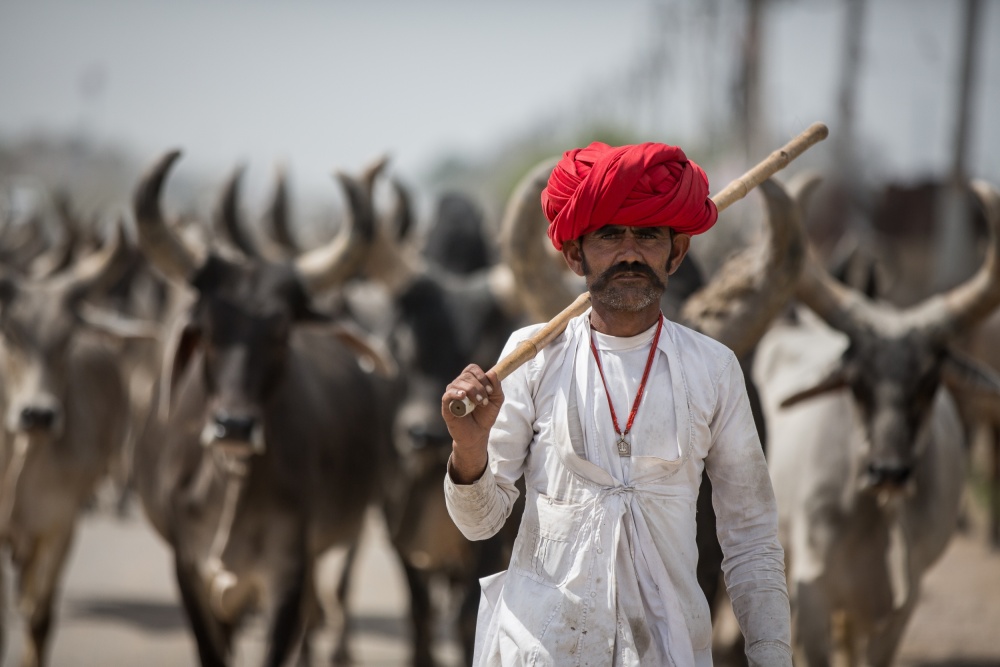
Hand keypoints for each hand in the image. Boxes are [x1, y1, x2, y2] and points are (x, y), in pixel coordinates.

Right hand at [441, 364, 503, 483]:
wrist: (478, 434)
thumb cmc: (485, 416)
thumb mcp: (496, 400)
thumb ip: (496, 386)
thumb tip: (492, 373)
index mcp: (469, 381)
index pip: (472, 369)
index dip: (482, 376)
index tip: (491, 390)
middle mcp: (458, 386)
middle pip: (467, 375)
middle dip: (479, 387)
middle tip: (485, 401)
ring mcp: (451, 395)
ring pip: (458, 383)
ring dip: (472, 392)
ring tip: (479, 404)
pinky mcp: (446, 406)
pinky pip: (448, 395)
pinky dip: (456, 393)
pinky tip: (463, 396)